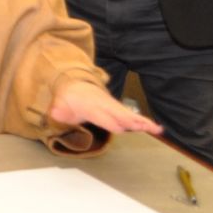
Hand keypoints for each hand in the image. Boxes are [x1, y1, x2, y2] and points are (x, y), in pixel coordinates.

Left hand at [48, 80, 162, 135]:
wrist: (73, 83)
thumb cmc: (67, 98)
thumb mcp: (58, 104)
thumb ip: (58, 111)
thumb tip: (55, 113)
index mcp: (89, 105)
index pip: (102, 115)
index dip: (110, 121)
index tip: (120, 128)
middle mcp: (104, 104)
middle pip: (119, 114)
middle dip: (130, 121)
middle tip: (144, 128)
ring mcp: (113, 105)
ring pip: (129, 114)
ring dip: (142, 122)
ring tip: (157, 129)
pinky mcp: (119, 109)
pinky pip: (132, 115)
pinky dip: (145, 121)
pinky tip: (157, 129)